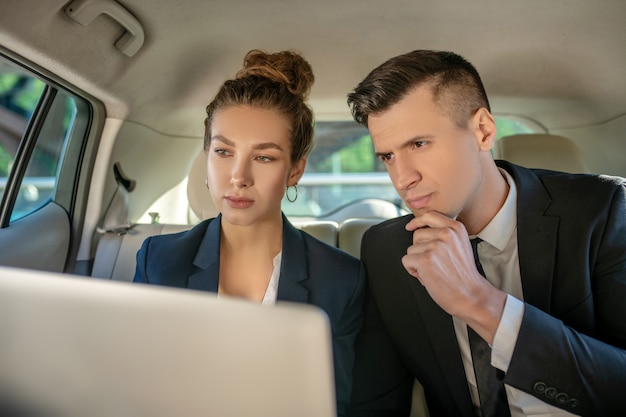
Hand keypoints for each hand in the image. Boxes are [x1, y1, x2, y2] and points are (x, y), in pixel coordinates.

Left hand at [403, 211, 505, 343]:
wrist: (471, 295)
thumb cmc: (463, 275)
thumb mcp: (460, 246)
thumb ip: (444, 235)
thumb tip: (419, 230)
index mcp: (456, 228)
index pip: (430, 216)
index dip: (417, 222)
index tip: (410, 227)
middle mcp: (446, 234)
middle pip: (417, 235)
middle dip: (419, 249)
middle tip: (434, 263)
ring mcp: (435, 246)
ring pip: (411, 250)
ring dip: (417, 262)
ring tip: (433, 271)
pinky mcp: (425, 259)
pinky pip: (406, 260)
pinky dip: (412, 270)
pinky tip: (426, 276)